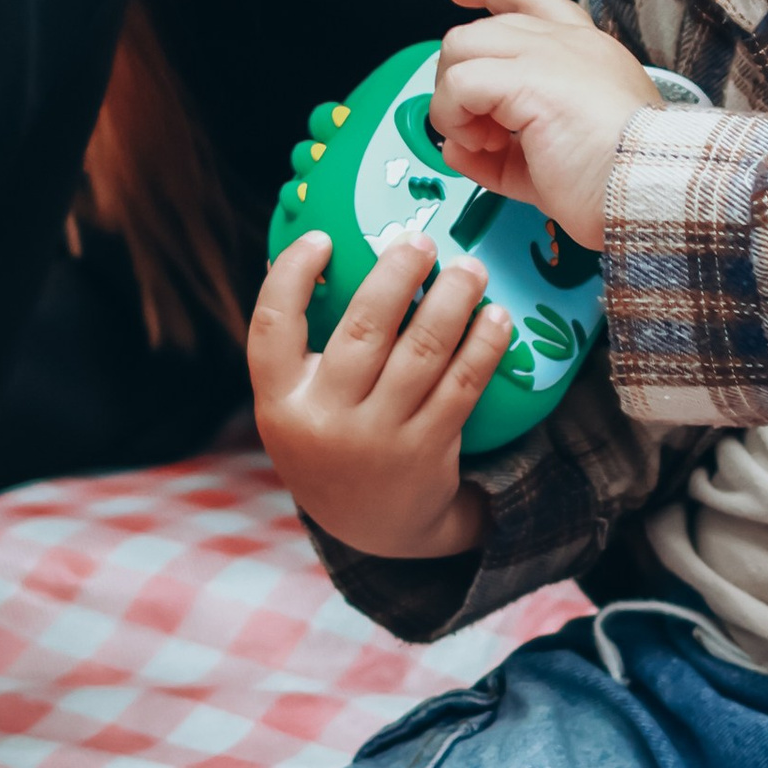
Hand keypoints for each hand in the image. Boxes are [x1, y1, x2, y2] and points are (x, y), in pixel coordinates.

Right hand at [250, 224, 504, 561]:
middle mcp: (324, 421)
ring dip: (452, 301)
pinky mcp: (427, 451)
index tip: (322, 239)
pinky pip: (461, 386)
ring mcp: (378, 440)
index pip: (271, 326)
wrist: (373, 528)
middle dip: (397, 274)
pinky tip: (496, 318)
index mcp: (279, 402)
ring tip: (470, 269)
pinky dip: (482, 346)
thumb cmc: (330, 439)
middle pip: (364, 330)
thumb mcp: (293, 405)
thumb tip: (292, 251)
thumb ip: (293, 345)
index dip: (291, 275)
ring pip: (422, 352)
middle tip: (421, 239)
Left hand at [432, 0, 663, 248]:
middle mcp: (569, 43)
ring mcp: (550, 54)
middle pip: (481, 29)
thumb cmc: (616, 186)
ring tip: (481, 139)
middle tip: (474, 128)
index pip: (531, 0)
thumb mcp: (549, 162)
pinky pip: (460, 82)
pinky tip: (481, 144)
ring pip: (462, 45)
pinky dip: (455, 116)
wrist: (648, 192)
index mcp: (586, 54)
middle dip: (456, 77)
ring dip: (454, 99)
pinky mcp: (529, 76)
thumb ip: (501, 153)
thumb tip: (455, 148)